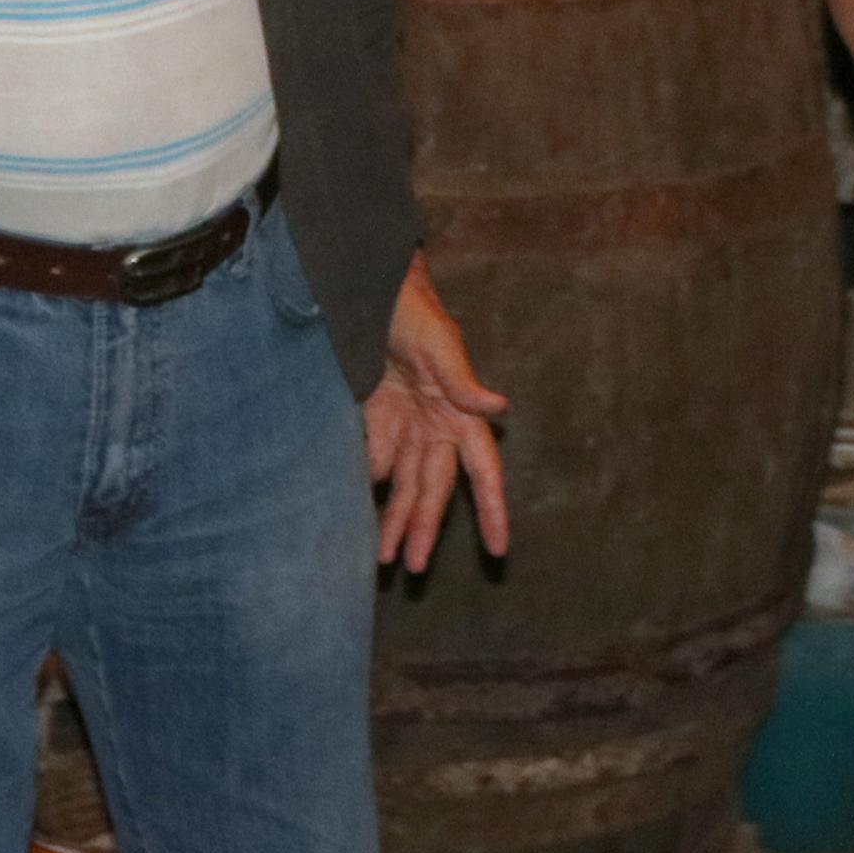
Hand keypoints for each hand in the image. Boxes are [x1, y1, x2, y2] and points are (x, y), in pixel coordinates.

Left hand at [363, 256, 509, 572]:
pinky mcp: (374, 418)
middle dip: (425, 528)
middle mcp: (436, 427)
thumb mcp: (440, 343)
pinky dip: (367, 490)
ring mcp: (405, 425)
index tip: (501, 549)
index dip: (493, 509)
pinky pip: (373, 463)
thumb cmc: (414, 309)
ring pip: (404, 485)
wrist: (369, 286)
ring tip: (382, 559)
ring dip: (394, 519)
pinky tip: (351, 518)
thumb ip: (463, 381)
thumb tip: (502, 410)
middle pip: (434, 489)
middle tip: (412, 567)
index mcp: (460, 413)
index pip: (483, 470)